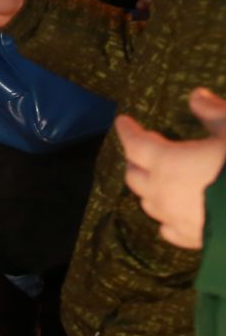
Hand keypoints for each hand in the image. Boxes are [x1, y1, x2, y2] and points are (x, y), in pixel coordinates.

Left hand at [114, 87, 225, 249]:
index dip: (128, 132)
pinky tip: (172, 215)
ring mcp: (175, 219)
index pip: (136, 145)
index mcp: (167, 163)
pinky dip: (166, 218)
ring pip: (148, 203)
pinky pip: (169, 229)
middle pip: (135, 176)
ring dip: (148, 188)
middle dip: (136, 161)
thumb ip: (213, 113)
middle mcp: (162, 193)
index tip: (123, 122)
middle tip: (144, 149)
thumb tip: (196, 95)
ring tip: (157, 178)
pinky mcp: (192, 239)